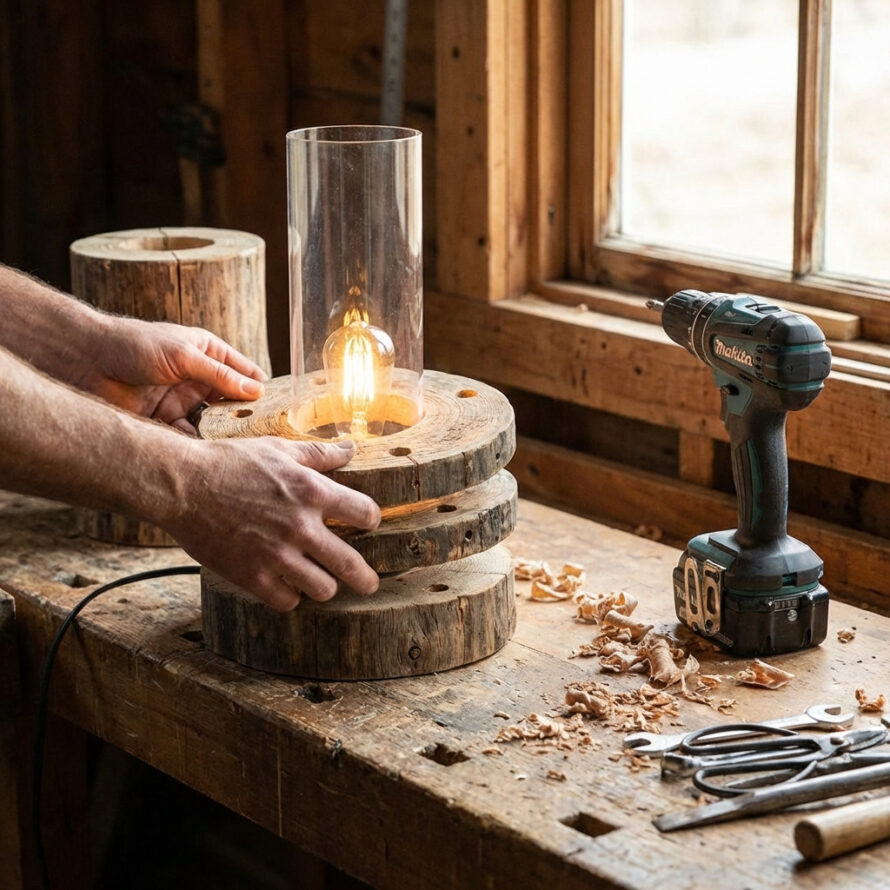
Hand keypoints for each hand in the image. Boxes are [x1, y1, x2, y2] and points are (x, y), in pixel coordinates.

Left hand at [85, 315, 267, 431]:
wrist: (84, 361)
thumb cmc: (133, 344)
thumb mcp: (183, 354)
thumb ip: (220, 375)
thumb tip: (255, 390)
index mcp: (207, 353)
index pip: (244, 374)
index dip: (261, 391)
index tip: (279, 409)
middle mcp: (197, 378)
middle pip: (231, 402)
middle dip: (245, 418)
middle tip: (264, 435)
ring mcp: (181, 401)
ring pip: (212, 423)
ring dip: (222, 435)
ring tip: (239, 449)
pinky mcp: (163, 422)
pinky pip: (187, 437)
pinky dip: (197, 446)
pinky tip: (207, 454)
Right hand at [165, 437, 380, 609]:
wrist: (182, 484)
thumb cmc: (230, 462)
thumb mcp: (278, 449)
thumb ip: (319, 454)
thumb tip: (350, 449)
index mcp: (312, 492)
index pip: (366, 513)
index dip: (370, 519)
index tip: (366, 523)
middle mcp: (300, 527)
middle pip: (351, 565)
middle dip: (365, 577)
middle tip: (369, 583)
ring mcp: (276, 555)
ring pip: (322, 589)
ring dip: (324, 586)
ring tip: (321, 582)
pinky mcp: (251, 576)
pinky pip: (287, 602)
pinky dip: (290, 596)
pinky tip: (287, 586)